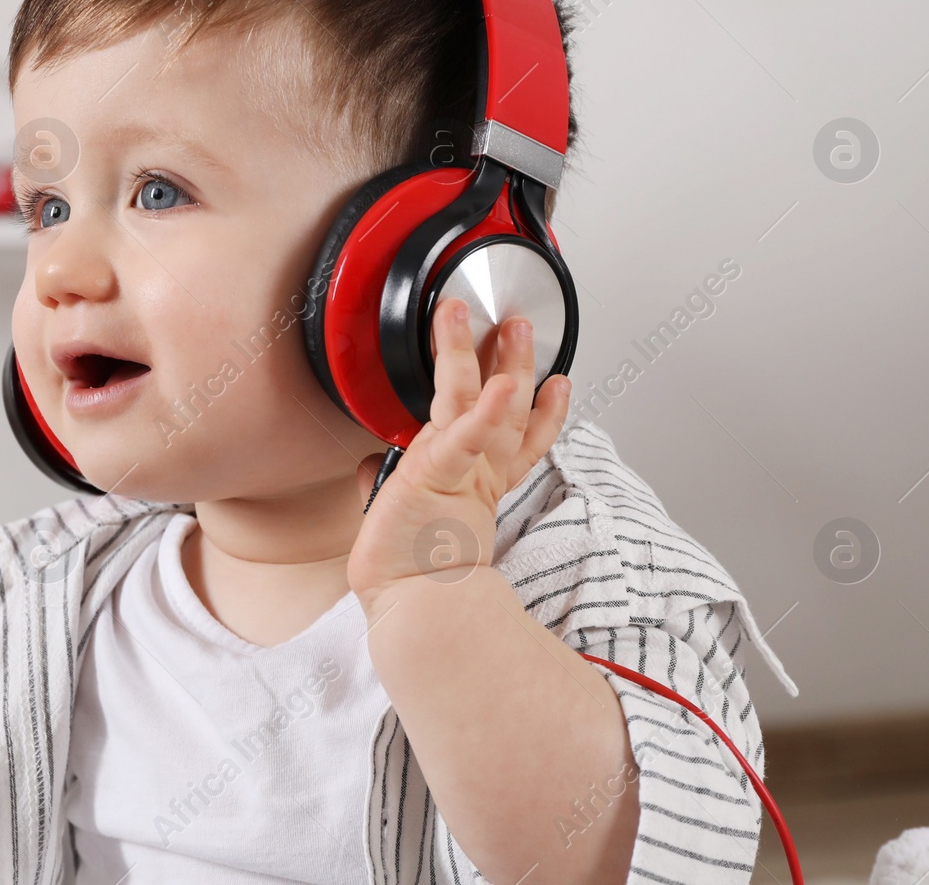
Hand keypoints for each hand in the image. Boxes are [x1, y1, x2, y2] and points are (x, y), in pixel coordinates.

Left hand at [346, 297, 571, 607]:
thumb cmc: (406, 565)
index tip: (556, 383)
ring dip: (498, 361)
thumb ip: (389, 478)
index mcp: (474, 482)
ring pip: (482, 405)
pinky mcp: (440, 476)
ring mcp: (461, 471)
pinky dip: (485, 412)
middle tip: (523, 324)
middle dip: (517, 362)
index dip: (541, 411)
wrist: (408, 604)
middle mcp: (476, 473)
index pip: (514, 438)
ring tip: (511, 326)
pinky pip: (465, 438)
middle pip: (506, 408)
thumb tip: (372, 463)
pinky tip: (502, 385)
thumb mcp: (398, 509)